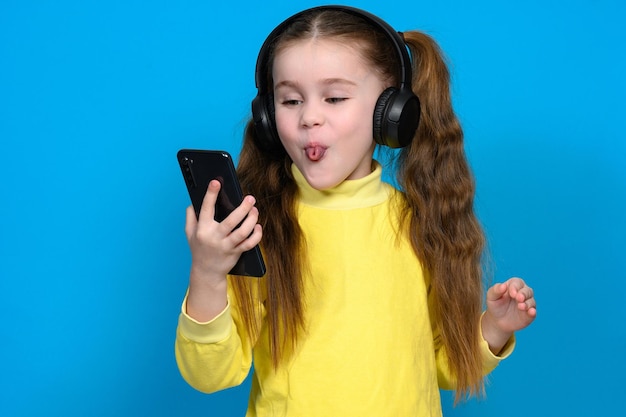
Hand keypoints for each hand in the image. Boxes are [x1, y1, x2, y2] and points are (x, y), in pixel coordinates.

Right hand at [184, 180, 262, 320]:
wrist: (206, 272)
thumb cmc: (199, 248)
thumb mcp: (190, 233)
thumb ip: (191, 216)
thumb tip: (194, 200)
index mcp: (202, 229)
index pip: (206, 209)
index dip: (211, 194)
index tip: (216, 182)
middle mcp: (214, 237)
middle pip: (231, 221)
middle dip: (242, 208)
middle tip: (250, 198)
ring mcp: (226, 246)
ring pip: (242, 232)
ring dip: (251, 220)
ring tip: (254, 210)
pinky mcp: (236, 253)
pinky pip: (249, 244)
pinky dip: (256, 235)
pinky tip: (258, 227)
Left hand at [481, 277, 536, 353]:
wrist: (497, 321)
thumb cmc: (495, 305)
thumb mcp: (491, 297)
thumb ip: (496, 290)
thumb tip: (503, 285)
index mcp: (513, 286)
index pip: (517, 282)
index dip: (515, 287)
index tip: (511, 293)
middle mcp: (522, 293)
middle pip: (527, 290)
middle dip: (523, 294)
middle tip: (519, 298)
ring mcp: (527, 303)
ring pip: (531, 301)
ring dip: (527, 303)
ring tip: (521, 306)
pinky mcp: (529, 314)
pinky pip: (533, 312)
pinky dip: (533, 311)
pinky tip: (531, 312)